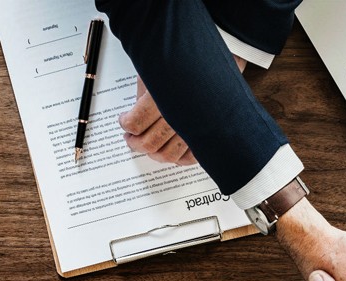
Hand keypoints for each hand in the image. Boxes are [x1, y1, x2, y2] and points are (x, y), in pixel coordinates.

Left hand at [119, 56, 246, 164]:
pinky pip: (190, 158)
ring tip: (148, 145)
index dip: (126, 125)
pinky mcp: (207, 135)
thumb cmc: (187, 61)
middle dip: (135, 144)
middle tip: (131, 138)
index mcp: (163, 98)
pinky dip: (178, 158)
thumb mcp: (157, 72)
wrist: (221, 56)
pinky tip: (170, 149)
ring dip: (154, 153)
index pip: (136, 124)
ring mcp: (195, 129)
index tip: (124, 121)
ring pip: (168, 155)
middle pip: (150, 144)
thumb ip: (145, 96)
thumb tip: (135, 116)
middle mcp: (180, 117)